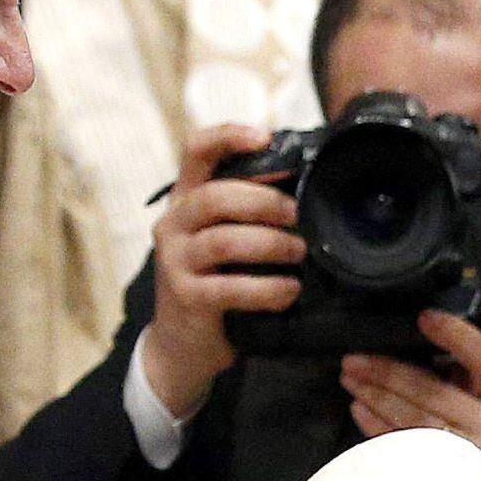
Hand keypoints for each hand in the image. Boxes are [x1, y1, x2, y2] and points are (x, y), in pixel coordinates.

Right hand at [137, 124, 303, 419]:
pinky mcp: (186, 298)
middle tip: (300, 214)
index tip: (265, 137)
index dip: (228, 136)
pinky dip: (267, 288)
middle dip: (265, 201)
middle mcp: (172, 224)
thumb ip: (249, 209)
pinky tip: (289, 291)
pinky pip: (229, 287)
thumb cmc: (217, 280)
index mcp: (186, 199)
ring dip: (271, 244)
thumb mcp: (225, 237)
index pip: (196, 150)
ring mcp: (174, 262)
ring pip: (223, 240)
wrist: (184, 345)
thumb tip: (307, 181)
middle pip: (215, 196)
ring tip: (301, 252)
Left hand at [341, 312, 480, 480]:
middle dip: (388, 372)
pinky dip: (381, 431)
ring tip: (350, 379)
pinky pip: (406, 454)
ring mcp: (474, 463)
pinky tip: (360, 414)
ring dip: (377, 397)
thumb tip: (432, 360)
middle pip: (434, 393)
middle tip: (353, 357)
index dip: (456, 337)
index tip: (424, 317)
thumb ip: (480, 396)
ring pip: (415, 422)